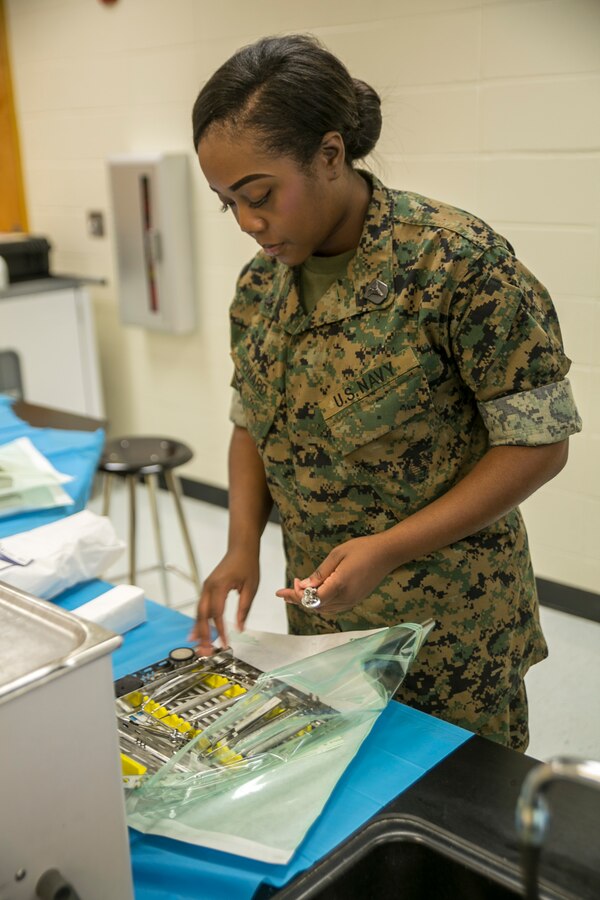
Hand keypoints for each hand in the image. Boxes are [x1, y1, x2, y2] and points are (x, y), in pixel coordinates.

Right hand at [189, 548, 258, 653]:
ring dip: (199, 629)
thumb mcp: (251, 587)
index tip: (224, 643)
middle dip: (203, 634)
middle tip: (205, 650)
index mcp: (219, 586)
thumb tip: (240, 628)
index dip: (220, 630)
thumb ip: (244, 608)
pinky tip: (197, 633)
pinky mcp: (207, 588)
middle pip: (202, 615)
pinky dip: (199, 620)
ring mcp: (205, 587)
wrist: (241, 548)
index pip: (217, 613)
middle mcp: (208, 587)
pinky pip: (201, 607)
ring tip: (199, 646)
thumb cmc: (247, 565)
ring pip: (199, 612)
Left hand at [276, 534, 395, 614]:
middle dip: (299, 599)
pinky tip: (314, 594)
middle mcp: (346, 598)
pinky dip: (320, 603)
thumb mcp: (336, 555)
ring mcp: (352, 601)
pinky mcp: (355, 600)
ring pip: (324, 609)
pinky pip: (333, 607)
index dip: (296, 597)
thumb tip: (302, 586)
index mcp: (340, 585)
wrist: (387, 554)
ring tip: (295, 591)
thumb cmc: (362, 549)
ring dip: (308, 602)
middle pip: (315, 607)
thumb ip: (319, 573)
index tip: (283, 590)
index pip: (312, 599)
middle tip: (287, 588)